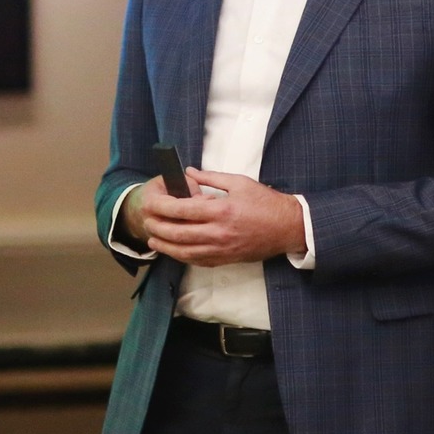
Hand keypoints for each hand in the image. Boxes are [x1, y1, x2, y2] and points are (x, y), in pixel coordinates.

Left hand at [138, 169, 306, 267]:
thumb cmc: (266, 204)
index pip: (182, 210)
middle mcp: (218, 233)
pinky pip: (197, 261)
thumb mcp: (240, 182)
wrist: (287, 228)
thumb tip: (190, 172)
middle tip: (146, 220)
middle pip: (178, 233)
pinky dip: (181, 256)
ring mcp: (221, 249)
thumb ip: (212, 177)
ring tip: (153, 238)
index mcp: (221, 210)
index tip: (150, 203)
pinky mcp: (225, 259)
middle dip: (158, 227)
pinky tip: (173, 251)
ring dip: (165, 246)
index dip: (162, 207)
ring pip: (184, 251)